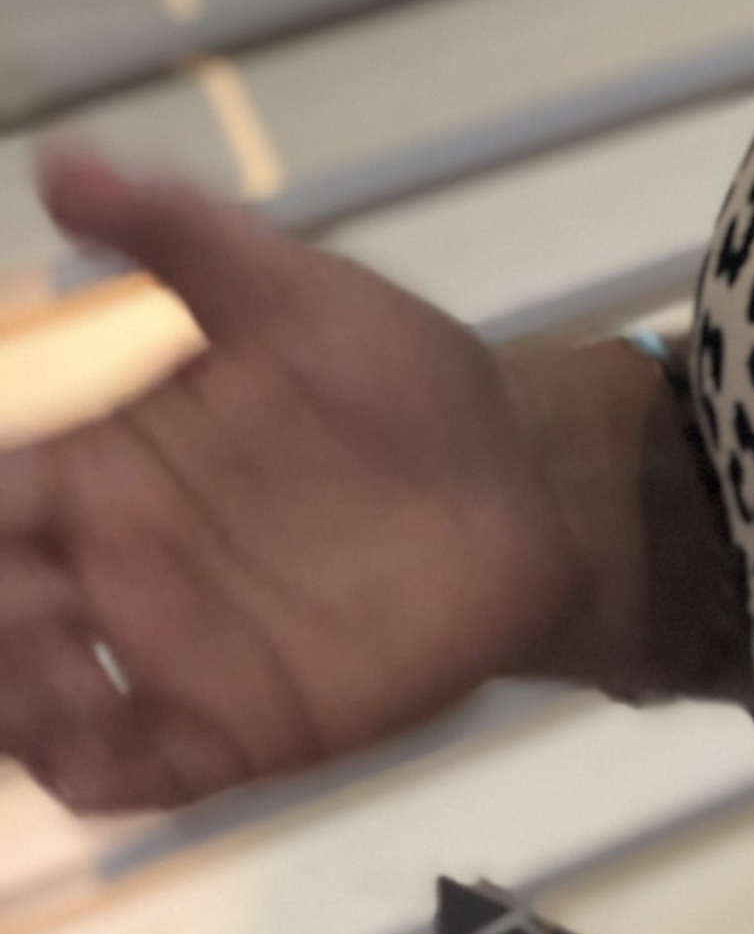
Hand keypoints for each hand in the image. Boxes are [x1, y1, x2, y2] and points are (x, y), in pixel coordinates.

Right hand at [0, 150, 587, 814]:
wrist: (522, 481)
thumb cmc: (402, 381)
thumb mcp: (290, 291)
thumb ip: (177, 232)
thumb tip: (59, 162)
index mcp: (106, 465)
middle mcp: (110, 563)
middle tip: (10, 594)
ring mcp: (161, 651)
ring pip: (22, 700)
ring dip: (5, 692)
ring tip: (38, 656)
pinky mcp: (224, 727)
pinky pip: (117, 772)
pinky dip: (76, 765)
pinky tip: (84, 735)